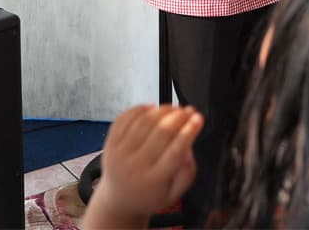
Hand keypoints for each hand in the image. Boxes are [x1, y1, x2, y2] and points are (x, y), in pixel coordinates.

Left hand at [86, 105, 203, 226]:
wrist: (119, 201)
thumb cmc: (148, 195)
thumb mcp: (174, 194)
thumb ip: (187, 172)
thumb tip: (189, 145)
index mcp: (154, 180)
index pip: (175, 151)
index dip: (189, 131)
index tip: (198, 118)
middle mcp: (135, 166)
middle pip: (160, 132)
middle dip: (178, 116)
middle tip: (188, 110)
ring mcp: (120, 153)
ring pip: (143, 122)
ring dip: (162, 110)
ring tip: (173, 108)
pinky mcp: (110, 144)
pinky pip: (124, 119)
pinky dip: (140, 109)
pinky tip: (152, 107)